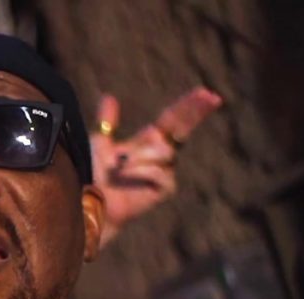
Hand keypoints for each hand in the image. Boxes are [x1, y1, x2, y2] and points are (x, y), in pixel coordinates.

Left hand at [90, 86, 222, 246]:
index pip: (174, 118)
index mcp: (150, 140)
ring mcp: (166, 171)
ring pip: (164, 150)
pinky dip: (138, 169)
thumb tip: (109, 97)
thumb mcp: (99, 143)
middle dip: (195, 111)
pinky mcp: (166, 188)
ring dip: (139, 155)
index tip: (205, 92)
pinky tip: (124, 175)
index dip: (190, 105)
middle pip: (183, 128)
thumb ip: (107, 122)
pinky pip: (159, 170)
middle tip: (210, 97)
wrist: (93, 202)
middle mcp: (162, 153)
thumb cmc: (95, 175)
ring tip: (118, 165)